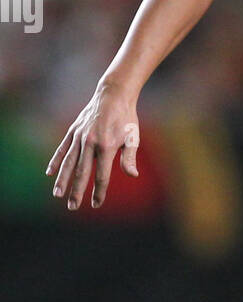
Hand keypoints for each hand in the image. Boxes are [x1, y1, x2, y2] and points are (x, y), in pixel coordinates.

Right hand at [46, 81, 139, 209]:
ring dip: (62, 180)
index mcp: (107, 146)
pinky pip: (63, 148)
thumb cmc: (126, 118)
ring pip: (68, 162)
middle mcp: (90, 143)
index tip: (96, 204)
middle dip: (77, 191)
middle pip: (82, 172)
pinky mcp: (73, 131)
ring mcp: (79, 136)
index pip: (102, 175)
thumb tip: (133, 175)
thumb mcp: (133, 137)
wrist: (113, 95)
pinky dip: (56, 160)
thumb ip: (129, 157)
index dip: (99, 191)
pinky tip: (49, 173)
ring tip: (57, 194)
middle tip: (72, 207)